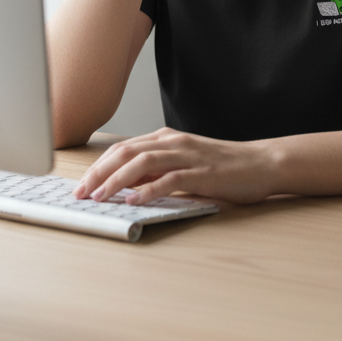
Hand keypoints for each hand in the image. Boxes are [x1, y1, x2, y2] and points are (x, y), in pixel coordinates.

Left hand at [72, 128, 273, 205]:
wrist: (260, 163)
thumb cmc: (222, 167)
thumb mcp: (183, 164)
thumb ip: (156, 171)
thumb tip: (124, 186)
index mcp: (166, 139)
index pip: (122, 148)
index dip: (98, 166)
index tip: (81, 184)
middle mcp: (173, 142)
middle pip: (126, 152)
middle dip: (98, 173)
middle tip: (81, 193)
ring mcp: (187, 155)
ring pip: (142, 163)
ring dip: (116, 180)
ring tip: (99, 196)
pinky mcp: (201, 172)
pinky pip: (169, 179)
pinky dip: (148, 190)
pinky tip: (134, 201)